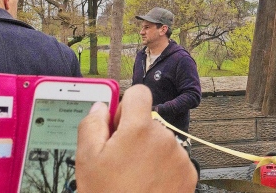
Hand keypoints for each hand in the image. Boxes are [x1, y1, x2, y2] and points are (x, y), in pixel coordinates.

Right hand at [76, 85, 196, 192]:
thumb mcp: (86, 160)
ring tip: (132, 179)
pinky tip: (147, 186)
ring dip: (148, 153)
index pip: (139, 93)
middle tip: (118, 162)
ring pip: (161, 142)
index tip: (117, 125)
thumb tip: (100, 107)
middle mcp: (165, 137)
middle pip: (148, 122)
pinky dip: (162, 169)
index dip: (124, 106)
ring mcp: (179, 156)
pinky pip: (173, 160)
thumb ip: (92, 125)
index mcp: (139, 129)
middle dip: (134, 135)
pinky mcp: (189, 174)